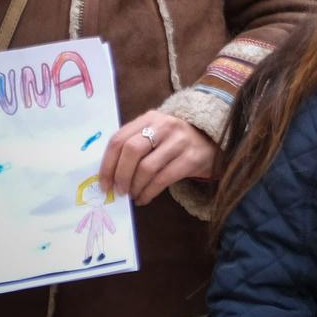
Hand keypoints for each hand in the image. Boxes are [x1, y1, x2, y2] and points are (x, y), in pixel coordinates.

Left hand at [99, 110, 216, 205]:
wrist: (212, 142)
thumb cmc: (175, 142)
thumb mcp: (154, 134)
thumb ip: (133, 145)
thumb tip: (108, 176)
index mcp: (149, 118)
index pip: (119, 139)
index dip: (107, 164)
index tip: (104, 184)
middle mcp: (165, 126)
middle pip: (131, 151)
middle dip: (120, 175)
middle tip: (118, 191)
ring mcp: (180, 141)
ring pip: (147, 167)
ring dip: (135, 187)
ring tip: (132, 196)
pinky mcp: (192, 158)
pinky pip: (163, 179)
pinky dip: (149, 192)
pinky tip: (144, 198)